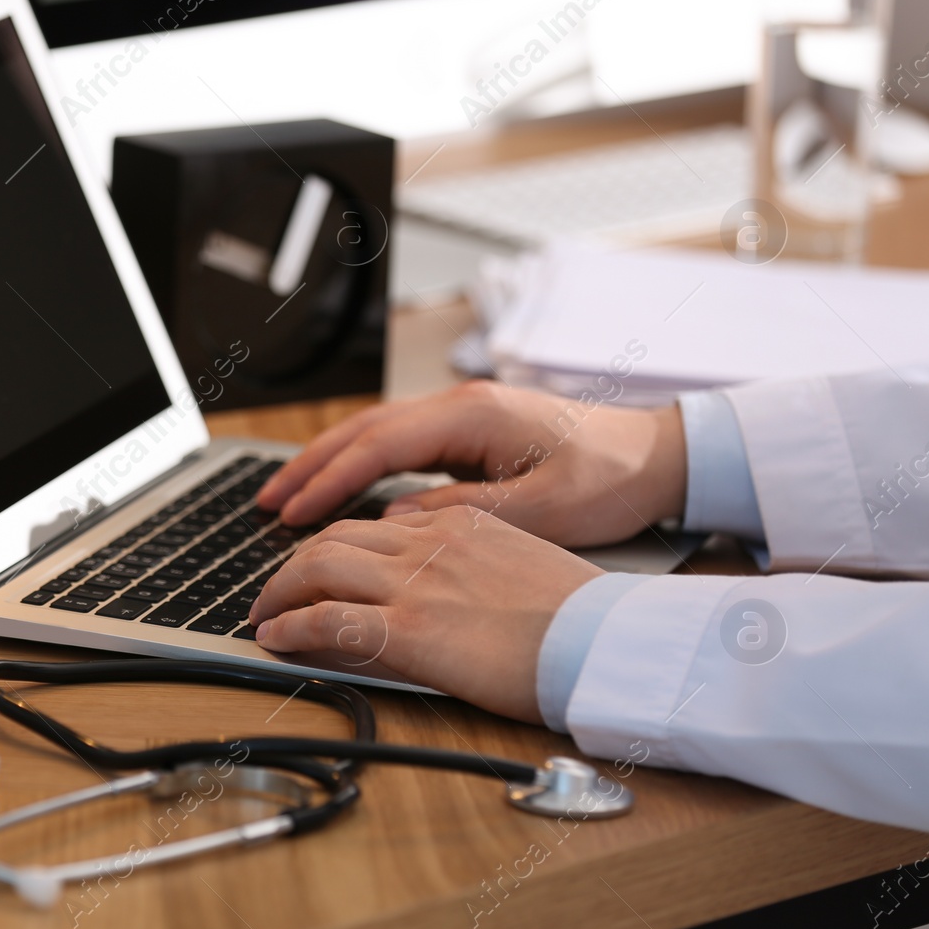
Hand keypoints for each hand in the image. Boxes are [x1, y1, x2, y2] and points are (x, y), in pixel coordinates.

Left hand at [249, 508, 602, 722]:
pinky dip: (290, 627)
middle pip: (333, 538)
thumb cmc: (581, 617)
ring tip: (263, 616)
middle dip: (293, 566)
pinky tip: (275, 639)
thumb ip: (469, 559)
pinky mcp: (410, 630)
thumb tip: (434, 578)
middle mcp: (429, 543)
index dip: (330, 546)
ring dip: (279, 592)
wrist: (608, 641)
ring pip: (318, 568)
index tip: (313, 567)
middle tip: (274, 593)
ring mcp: (416, 584)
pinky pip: (327, 621)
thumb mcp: (519, 564)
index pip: (372, 524)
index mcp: (458, 523)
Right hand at [255, 381, 686, 547]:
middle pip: (365, 431)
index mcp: (473, 415)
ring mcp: (464, 415)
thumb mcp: (543, 508)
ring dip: (330, 464)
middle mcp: (461, 405)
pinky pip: (399, 445)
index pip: (380, 446)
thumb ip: (465, 513)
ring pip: (376, 435)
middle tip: (265, 503)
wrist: (662, 455)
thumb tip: (397, 523)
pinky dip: (361, 466)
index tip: (293, 515)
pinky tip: (342, 490)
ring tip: (286, 497)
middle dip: (311, 467)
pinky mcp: (472, 432)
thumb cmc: (614, 477)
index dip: (331, 481)